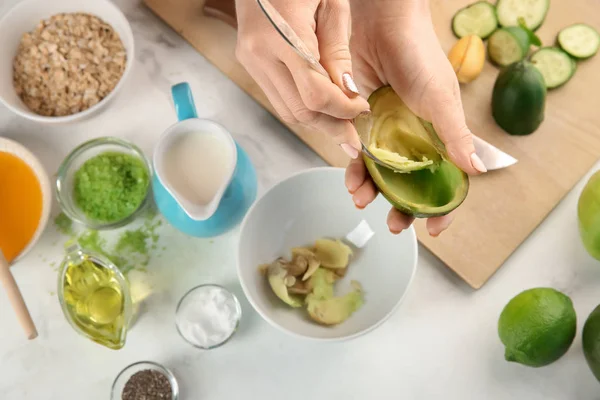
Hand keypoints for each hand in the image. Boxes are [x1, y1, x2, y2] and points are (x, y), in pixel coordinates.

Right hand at [234, 0, 369, 157]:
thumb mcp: (332, 5)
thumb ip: (338, 51)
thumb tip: (349, 94)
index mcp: (283, 36)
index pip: (316, 93)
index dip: (343, 110)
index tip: (362, 110)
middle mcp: (260, 54)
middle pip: (300, 111)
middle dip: (331, 126)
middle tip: (354, 137)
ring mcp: (250, 61)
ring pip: (287, 112)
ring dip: (317, 123)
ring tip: (341, 126)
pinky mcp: (249, 64)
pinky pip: (278, 98)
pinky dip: (302, 109)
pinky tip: (321, 109)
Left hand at [345, 0, 486, 236]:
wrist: (379, 24)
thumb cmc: (419, 56)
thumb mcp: (441, 98)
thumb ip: (456, 135)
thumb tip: (478, 171)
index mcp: (438, 137)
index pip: (445, 179)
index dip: (443, 207)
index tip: (436, 230)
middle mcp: (412, 139)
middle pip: (409, 185)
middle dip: (402, 208)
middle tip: (394, 224)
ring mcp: (386, 133)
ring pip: (380, 175)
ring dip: (371, 191)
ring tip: (362, 199)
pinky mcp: (360, 124)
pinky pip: (356, 156)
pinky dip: (353, 170)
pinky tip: (351, 177)